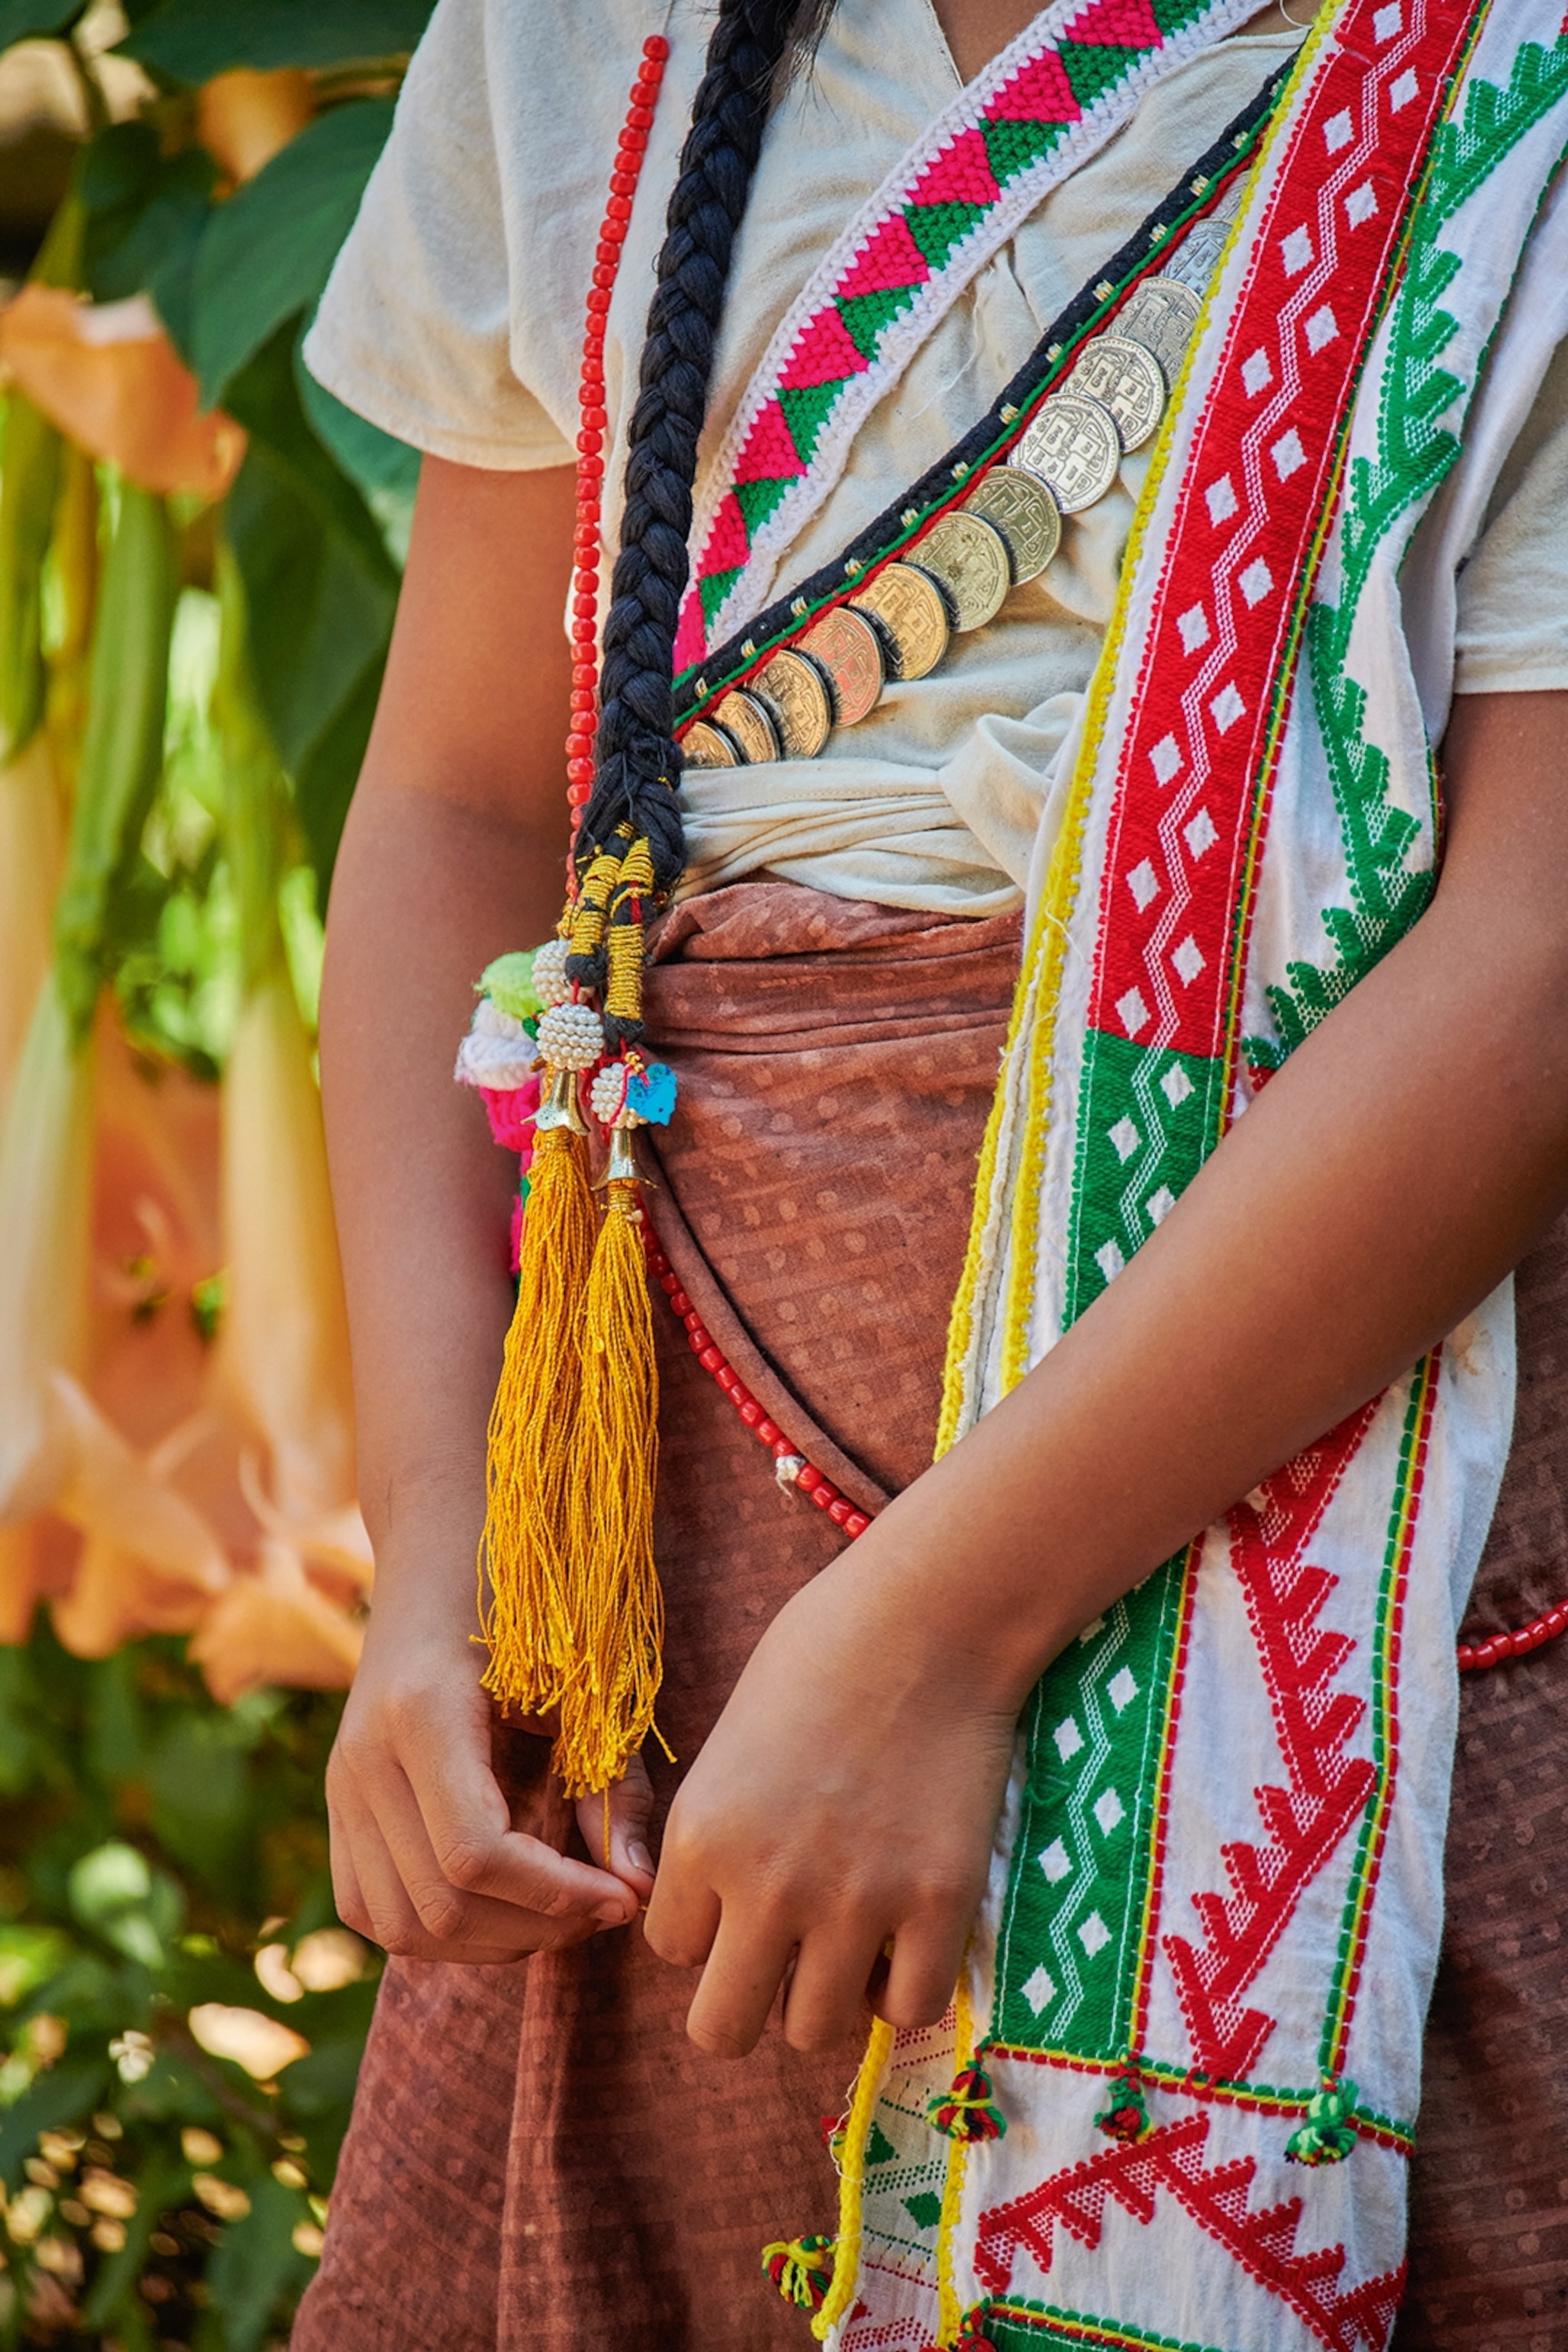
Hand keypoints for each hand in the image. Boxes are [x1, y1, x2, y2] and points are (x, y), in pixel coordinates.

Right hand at [327, 1548, 654, 1962]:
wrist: (442, 1554)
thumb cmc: (529, 1608)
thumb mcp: (582, 1684)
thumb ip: (613, 1787)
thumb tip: (639, 1889)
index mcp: (423, 1712)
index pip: (476, 1854)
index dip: (555, 1896)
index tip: (623, 1900)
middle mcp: (363, 1757)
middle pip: (439, 1901)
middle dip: (534, 1925)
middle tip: (605, 1907)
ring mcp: (340, 1786)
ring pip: (400, 1923)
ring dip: (488, 1940)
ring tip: (558, 1911)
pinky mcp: (337, 1807)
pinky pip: (371, 1908)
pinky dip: (437, 1929)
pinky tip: (501, 1905)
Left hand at [643, 1540, 1019, 2055]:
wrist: (927, 1619)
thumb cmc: (821, 1655)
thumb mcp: (731, 1744)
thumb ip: (720, 1836)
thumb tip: (724, 1917)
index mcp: (700, 1834)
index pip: (670, 1948)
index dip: (706, 1927)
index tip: (742, 1891)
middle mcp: (766, 1883)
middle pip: (721, 2031)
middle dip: (744, 2003)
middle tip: (780, 1959)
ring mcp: (857, 1902)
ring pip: (813, 2033)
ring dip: (825, 1995)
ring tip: (849, 1938)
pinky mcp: (939, 1904)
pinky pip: (906, 2009)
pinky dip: (900, 1988)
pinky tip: (903, 1938)